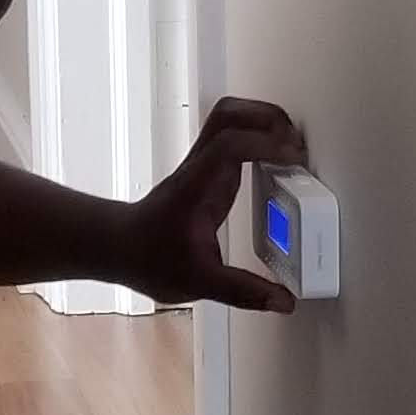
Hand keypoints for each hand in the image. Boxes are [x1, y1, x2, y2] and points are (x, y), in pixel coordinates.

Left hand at [114, 97, 309, 310]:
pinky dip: (256, 135)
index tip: (294, 158)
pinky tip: (273, 159)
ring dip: (262, 121)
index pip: (230, 144)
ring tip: (289, 146)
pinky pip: (230, 135)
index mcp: (198, 186)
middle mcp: (199, 167)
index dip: (266, 143)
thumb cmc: (149, 258)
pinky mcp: (205, 169)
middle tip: (296, 146)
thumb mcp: (199, 283)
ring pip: (228, 117)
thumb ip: (243, 291)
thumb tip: (284, 300)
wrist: (119, 248)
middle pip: (230, 113)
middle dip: (268, 118)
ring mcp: (201, 164)